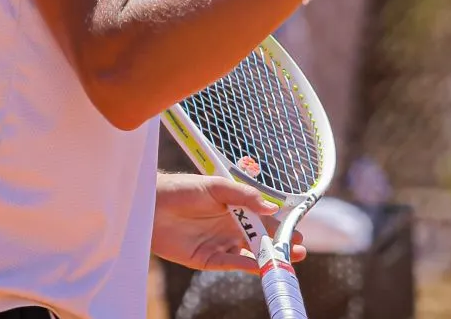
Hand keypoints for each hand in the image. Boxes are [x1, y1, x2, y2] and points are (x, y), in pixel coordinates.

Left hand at [150, 172, 306, 272]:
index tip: (298, 231)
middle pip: (260, 239)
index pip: (263, 219)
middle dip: (280, 245)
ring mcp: (220, 244)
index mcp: (234, 209)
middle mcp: (230, 228)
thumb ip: (243, 196)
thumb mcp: (215, 186)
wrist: (151, 205)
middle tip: (299, 249)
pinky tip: (260, 265)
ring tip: (287, 259)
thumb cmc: (182, 189)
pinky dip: (247, 265)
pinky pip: (231, 264)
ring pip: (249, 254)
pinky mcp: (207, 259)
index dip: (281, 226)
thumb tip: (272, 206)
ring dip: (268, 258)